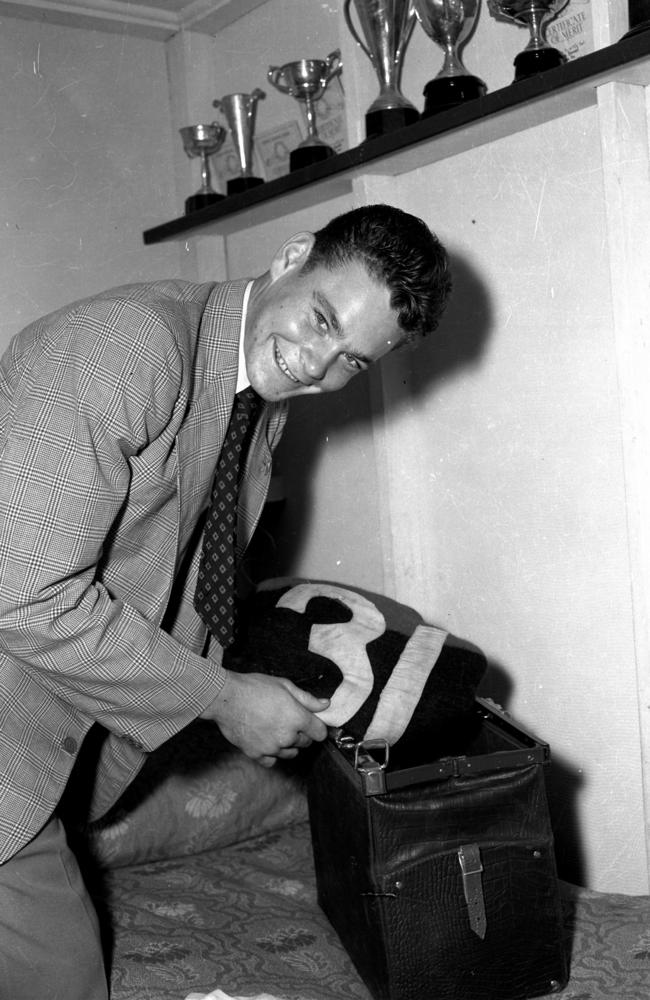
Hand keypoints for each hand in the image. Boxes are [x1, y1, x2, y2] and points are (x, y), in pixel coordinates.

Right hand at [201, 670, 329, 766]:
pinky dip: (272, 754)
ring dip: (287, 744)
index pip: (320, 733)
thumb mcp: (284, 686)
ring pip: (290, 753)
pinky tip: (266, 741)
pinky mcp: (256, 754)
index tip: (311, 722)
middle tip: (288, 719)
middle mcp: (287, 736)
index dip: (317, 726)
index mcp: (297, 718)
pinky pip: (272, 761)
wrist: (225, 698)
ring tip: (275, 728)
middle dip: (301, 732)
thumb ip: (307, 699)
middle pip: (305, 742)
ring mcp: (271, 748)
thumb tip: (326, 705)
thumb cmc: (255, 688)